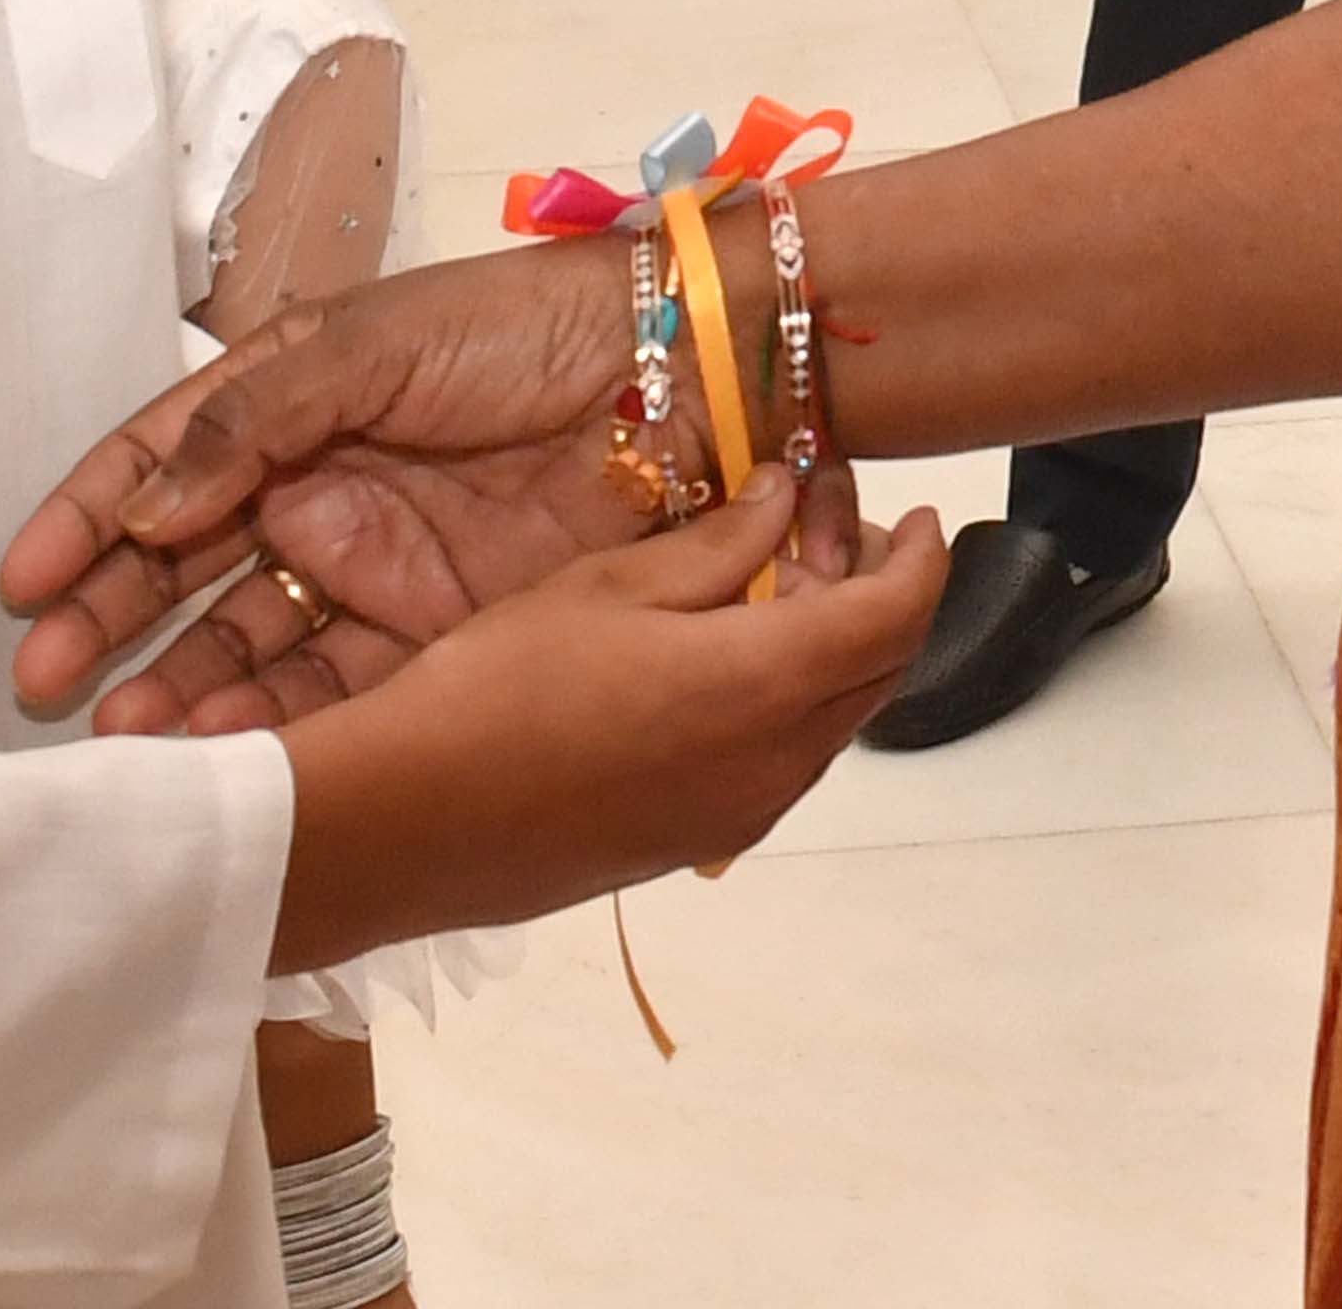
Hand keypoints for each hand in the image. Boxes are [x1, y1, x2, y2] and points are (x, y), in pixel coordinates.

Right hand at [7, 238, 726, 732]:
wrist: (680, 374)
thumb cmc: (521, 328)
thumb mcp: (371, 348)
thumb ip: (254, 422)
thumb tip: (146, 508)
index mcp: (289, 407)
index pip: (159, 468)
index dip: (87, 520)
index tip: (21, 581)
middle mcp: (316, 492)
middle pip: (184, 569)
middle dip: (109, 622)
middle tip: (44, 680)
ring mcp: (372, 568)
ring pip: (246, 642)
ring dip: (177, 687)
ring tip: (120, 735)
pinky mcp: (434, 633)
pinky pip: (332, 689)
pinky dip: (269, 723)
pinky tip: (214, 751)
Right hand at [265, 472, 948, 971]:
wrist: (417, 822)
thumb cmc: (504, 684)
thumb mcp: (608, 588)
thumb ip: (716, 545)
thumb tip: (786, 500)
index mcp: (767, 683)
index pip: (893, 615)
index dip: (923, 559)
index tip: (924, 515)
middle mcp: (778, 760)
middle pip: (878, 671)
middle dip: (883, 597)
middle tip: (844, 533)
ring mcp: (744, 813)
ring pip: (833, 720)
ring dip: (834, 650)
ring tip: (781, 585)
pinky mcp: (702, 841)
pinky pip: (785, 760)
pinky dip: (790, 701)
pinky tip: (730, 661)